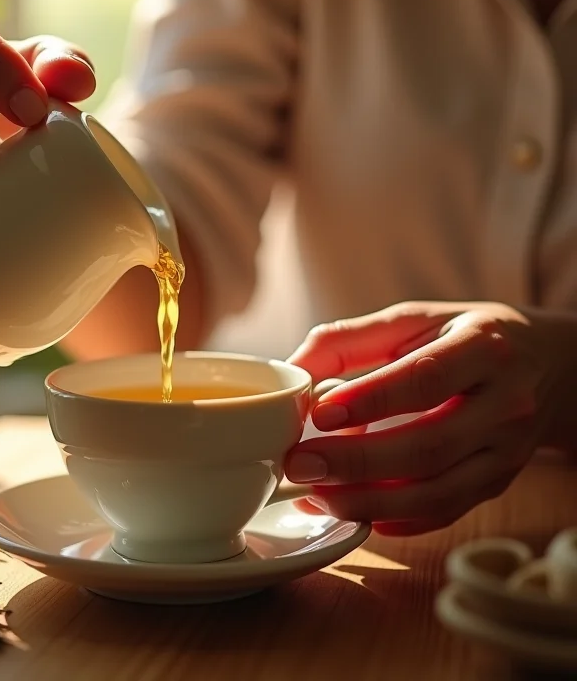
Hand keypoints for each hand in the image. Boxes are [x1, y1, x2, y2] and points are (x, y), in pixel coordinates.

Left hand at [285, 301, 558, 534]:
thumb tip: (292, 367)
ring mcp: (507, 450)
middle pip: (429, 444)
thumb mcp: (413, 320)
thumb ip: (350, 339)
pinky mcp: (499, 482)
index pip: (425, 379)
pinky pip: (447, 511)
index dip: (371, 401)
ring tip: (315, 494)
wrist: (547, 364)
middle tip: (299, 464)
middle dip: (356, 461)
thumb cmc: (464, 335)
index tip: (318, 414)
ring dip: (369, 500)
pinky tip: (355, 512)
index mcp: (483, 348)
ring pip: (438, 491)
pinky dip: (398, 519)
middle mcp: (505, 403)